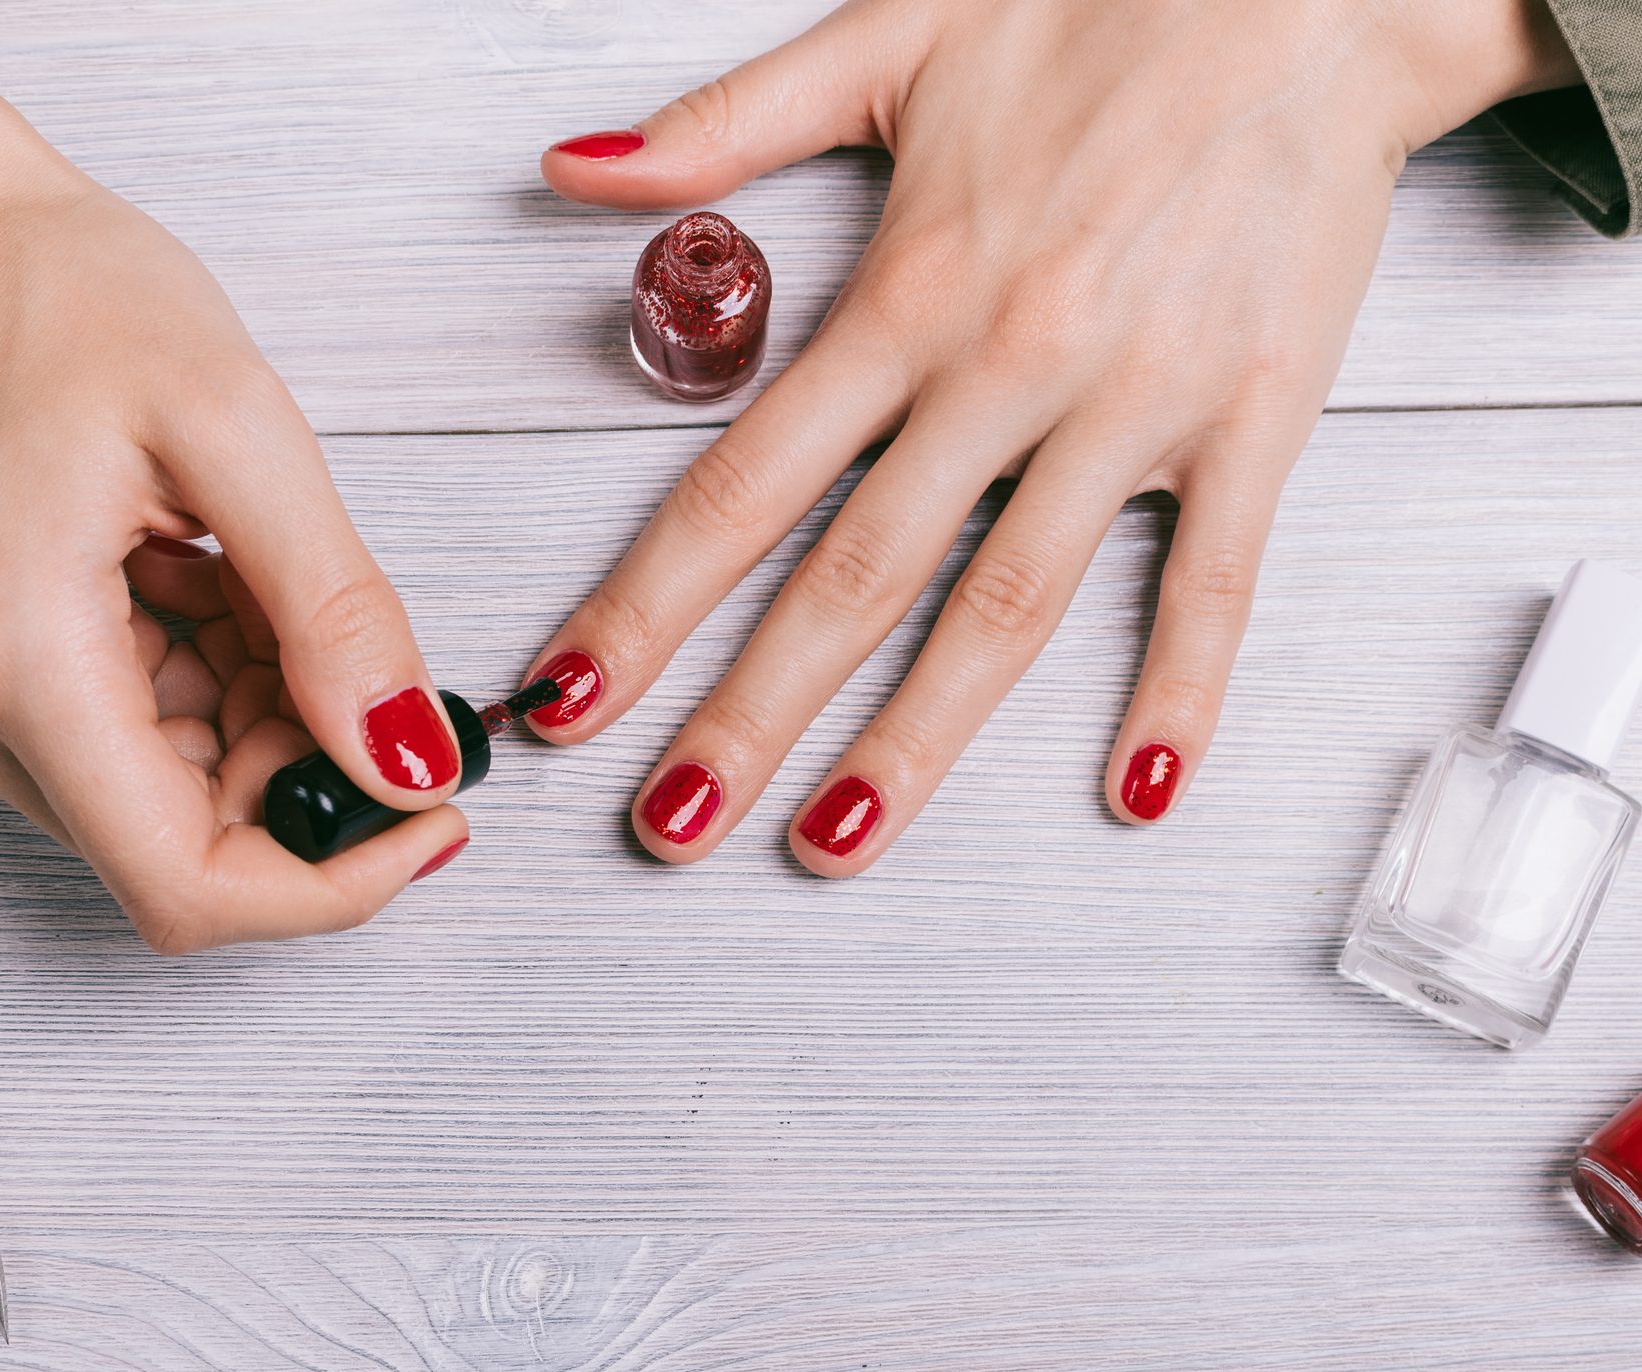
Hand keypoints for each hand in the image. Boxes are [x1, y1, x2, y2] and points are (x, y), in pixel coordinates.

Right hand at [0, 0, 467, 947]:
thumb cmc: (57, 297)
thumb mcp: (240, 429)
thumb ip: (335, 613)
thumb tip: (409, 759)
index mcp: (18, 657)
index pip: (185, 885)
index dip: (329, 884)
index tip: (430, 819)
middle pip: (182, 848)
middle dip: (304, 776)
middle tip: (360, 654)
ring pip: (168, 799)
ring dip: (263, 725)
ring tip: (269, 578)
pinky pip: (133, 743)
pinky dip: (216, 690)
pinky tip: (222, 583)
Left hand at [530, 0, 1577, 869]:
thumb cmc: (1108, 4)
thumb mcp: (892, 36)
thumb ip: (726, 123)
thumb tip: (578, 169)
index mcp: (909, 291)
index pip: (742, 486)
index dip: (644, 605)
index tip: (574, 695)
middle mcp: (1008, 366)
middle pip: (853, 580)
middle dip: (746, 717)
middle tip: (667, 822)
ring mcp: (1133, 406)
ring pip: (1006, 608)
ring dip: (917, 741)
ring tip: (839, 836)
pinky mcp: (1250, 422)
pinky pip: (1212, 581)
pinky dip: (1177, 687)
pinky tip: (1137, 785)